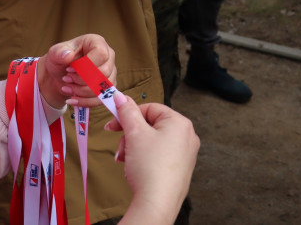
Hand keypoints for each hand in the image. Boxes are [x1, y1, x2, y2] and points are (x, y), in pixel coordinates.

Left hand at [37, 34, 115, 107]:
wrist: (61, 75)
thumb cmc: (60, 60)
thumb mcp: (55, 53)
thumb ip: (59, 52)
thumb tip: (68, 55)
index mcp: (97, 42)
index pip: (101, 54)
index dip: (86, 65)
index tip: (69, 69)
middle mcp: (108, 57)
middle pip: (104, 72)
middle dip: (82, 80)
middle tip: (67, 79)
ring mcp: (110, 73)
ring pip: (103, 88)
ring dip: (82, 92)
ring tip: (67, 88)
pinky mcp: (108, 88)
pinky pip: (101, 99)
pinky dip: (85, 102)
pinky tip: (72, 99)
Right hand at [106, 94, 198, 224]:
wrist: (157, 204)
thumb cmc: (150, 168)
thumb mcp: (135, 133)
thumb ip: (127, 111)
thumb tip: (119, 96)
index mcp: (180, 123)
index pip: (150, 108)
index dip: (129, 114)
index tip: (114, 122)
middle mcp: (187, 136)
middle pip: (151, 125)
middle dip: (131, 136)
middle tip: (121, 146)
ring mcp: (185, 154)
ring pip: (152, 141)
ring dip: (134, 148)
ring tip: (125, 160)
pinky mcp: (180, 169)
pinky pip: (158, 155)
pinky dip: (144, 159)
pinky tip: (134, 169)